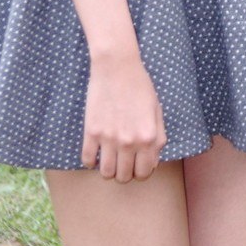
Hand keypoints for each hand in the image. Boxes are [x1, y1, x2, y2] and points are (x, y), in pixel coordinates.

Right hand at [81, 55, 166, 182]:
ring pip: (106, 173)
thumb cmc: (140, 86)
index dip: (142, 172)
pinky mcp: (91, 132)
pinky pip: (87, 160)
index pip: (145, 172)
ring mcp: (109, 138)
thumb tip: (152, 160)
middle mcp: (129, 142)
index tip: (137, 165)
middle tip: (123, 163)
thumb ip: (158, 137)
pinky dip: (90, 161)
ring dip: (108, 170)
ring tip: (109, 160)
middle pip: (125, 177)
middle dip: (125, 173)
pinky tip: (95, 152)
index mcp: (148, 137)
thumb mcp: (157, 111)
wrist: (117, 68)